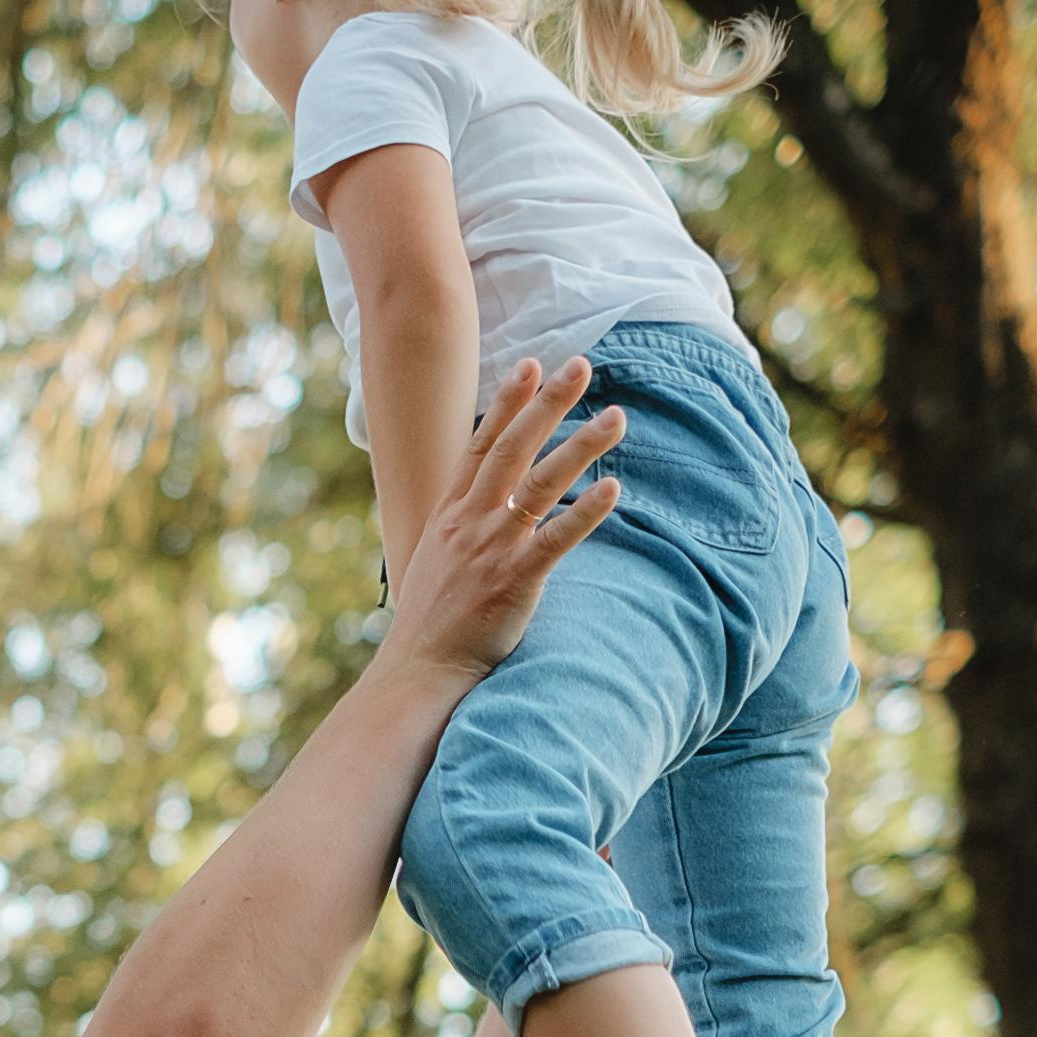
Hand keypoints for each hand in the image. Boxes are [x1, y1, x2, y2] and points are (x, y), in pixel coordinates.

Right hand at [376, 356, 622, 695]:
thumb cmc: (431, 625)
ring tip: (616, 417)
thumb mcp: (434, 563)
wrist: (420, 670)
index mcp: (450, 515)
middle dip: (547, 403)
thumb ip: (458, 532)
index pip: (480, 445)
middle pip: (513, 448)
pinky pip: (556, 539)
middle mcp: (470, 522)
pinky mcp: (515, 579)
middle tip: (581, 366)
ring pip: (540, 483)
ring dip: (581, 446)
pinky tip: (613, 488)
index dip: (506, 403)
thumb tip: (479, 515)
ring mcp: (492, 548)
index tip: (529, 366)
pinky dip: (585, 511)